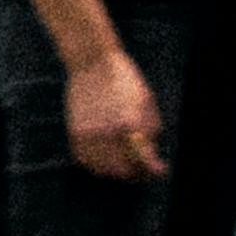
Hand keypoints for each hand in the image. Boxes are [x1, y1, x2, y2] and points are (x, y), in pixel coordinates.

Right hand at [65, 46, 166, 185]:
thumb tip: (152, 153)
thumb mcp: (147, 101)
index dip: (155, 170)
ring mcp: (89, 136)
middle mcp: (108, 134)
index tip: (160, 170)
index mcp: (130, 124)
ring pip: (103, 171)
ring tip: (125, 163)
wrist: (92, 63)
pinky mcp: (75, 135)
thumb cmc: (124, 80)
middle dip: (136, 172)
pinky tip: (106, 157)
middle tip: (142, 167)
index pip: (144, 160)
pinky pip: (86, 162)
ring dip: (116, 171)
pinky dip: (97, 164)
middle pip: (124, 171)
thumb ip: (151, 129)